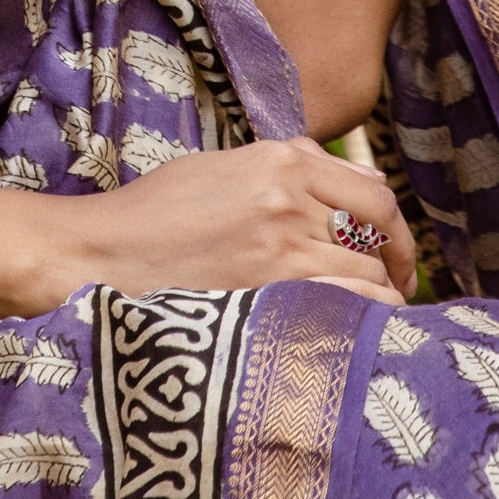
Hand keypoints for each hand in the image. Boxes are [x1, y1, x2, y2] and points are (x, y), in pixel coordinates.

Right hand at [0, 141, 414, 318]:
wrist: (101, 255)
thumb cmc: (152, 214)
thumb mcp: (217, 168)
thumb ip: (281, 166)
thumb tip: (345, 175)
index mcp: (279, 159)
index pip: (372, 189)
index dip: (394, 224)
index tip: (392, 246)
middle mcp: (290, 198)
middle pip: (378, 231)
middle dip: (397, 263)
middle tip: (396, 287)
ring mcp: (282, 249)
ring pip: (369, 278)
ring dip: (383, 300)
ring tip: (378, 320)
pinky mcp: (269, 295)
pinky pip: (345, 310)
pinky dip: (364, 324)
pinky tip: (358, 338)